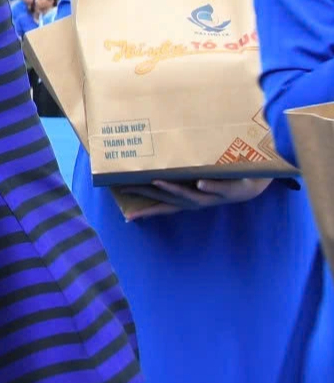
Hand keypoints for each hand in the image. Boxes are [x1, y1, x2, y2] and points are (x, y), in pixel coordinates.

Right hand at [127, 175, 272, 219]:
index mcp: (191, 200)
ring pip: (192, 195)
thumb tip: (164, 166)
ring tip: (156, 181)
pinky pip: (221, 187)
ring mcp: (216, 196)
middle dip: (147, 195)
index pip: (164, 207)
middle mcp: (200, 201)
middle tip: (126, 188)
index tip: (127, 215)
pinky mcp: (233, 189)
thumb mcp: (204, 180)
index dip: (145, 211)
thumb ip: (185, 176)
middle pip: (170, 200)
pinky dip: (211, 186)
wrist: (257, 185)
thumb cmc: (225, 181)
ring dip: (174, 190)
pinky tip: (200, 182)